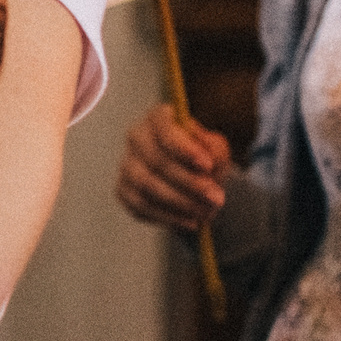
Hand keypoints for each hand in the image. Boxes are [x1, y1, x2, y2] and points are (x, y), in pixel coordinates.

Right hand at [116, 102, 232, 231]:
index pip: (165, 130)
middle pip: (156, 160)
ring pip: (146, 185)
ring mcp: (127, 164)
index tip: (207, 165)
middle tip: (216, 198)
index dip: (184, 149)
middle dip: (189, 182)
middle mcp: (137, 137)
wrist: (194, 181)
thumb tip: (206, 159)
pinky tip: (190, 221)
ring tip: (206, 212)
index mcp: (158, 118)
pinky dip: (167, 216)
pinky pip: (140, 205)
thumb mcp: (216, 149)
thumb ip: (214, 150)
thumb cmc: (204, 159)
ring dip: (180, 202)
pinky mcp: (124, 190)